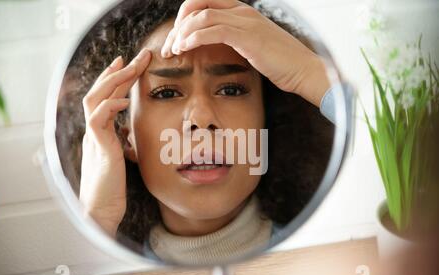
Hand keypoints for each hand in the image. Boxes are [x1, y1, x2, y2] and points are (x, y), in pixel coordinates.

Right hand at [79, 49, 150, 236]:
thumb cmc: (113, 188)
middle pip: (100, 92)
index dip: (116, 80)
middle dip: (118, 72)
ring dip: (113, 81)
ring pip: (96, 99)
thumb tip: (128, 132)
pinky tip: (126, 101)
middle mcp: (94, 130)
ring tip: (130, 67)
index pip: (106, 97)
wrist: (102, 210)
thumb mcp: (120, 158)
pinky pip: (98, 120)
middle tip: (134, 56)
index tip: (128, 64)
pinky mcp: (98, 148)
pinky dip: (111, 106)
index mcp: (100, 131)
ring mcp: (94, 138)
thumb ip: (121, 142)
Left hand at [160, 0, 329, 106]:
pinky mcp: (248, 36)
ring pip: (202, 16)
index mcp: (242, 12)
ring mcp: (245, 21)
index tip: (175, 41)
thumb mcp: (254, 47)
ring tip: (173, 51)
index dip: (184, 19)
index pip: (204, 3)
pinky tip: (185, 49)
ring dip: (182, 34)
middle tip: (168, 49)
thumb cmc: (281, 63)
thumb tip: (216, 47)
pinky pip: (213, 29)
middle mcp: (242, 11)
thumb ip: (235, 40)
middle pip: (197, 5)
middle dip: (177, 26)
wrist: (304, 70)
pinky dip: (194, 38)